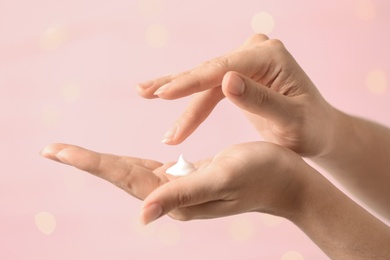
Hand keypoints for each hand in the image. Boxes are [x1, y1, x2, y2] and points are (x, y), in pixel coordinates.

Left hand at [40, 142, 306, 224]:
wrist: (286, 181)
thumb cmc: (261, 174)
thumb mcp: (222, 176)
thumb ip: (181, 194)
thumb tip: (141, 215)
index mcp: (175, 196)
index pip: (122, 176)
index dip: (90, 162)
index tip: (55, 150)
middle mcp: (172, 196)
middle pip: (119, 175)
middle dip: (87, 161)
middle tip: (52, 149)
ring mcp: (179, 188)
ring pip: (131, 172)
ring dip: (103, 163)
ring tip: (76, 154)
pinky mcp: (188, 177)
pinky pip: (150, 170)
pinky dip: (128, 162)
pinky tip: (117, 161)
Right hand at [136, 34, 336, 156]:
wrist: (318, 131)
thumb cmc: (310, 129)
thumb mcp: (290, 120)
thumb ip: (261, 100)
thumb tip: (226, 80)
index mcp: (270, 57)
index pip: (223, 68)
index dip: (191, 82)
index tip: (163, 94)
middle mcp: (256, 52)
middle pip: (208, 71)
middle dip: (176, 86)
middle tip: (142, 92)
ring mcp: (246, 61)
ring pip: (204, 79)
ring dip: (176, 92)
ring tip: (143, 93)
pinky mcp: (238, 73)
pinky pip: (208, 86)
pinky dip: (189, 98)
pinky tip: (166, 97)